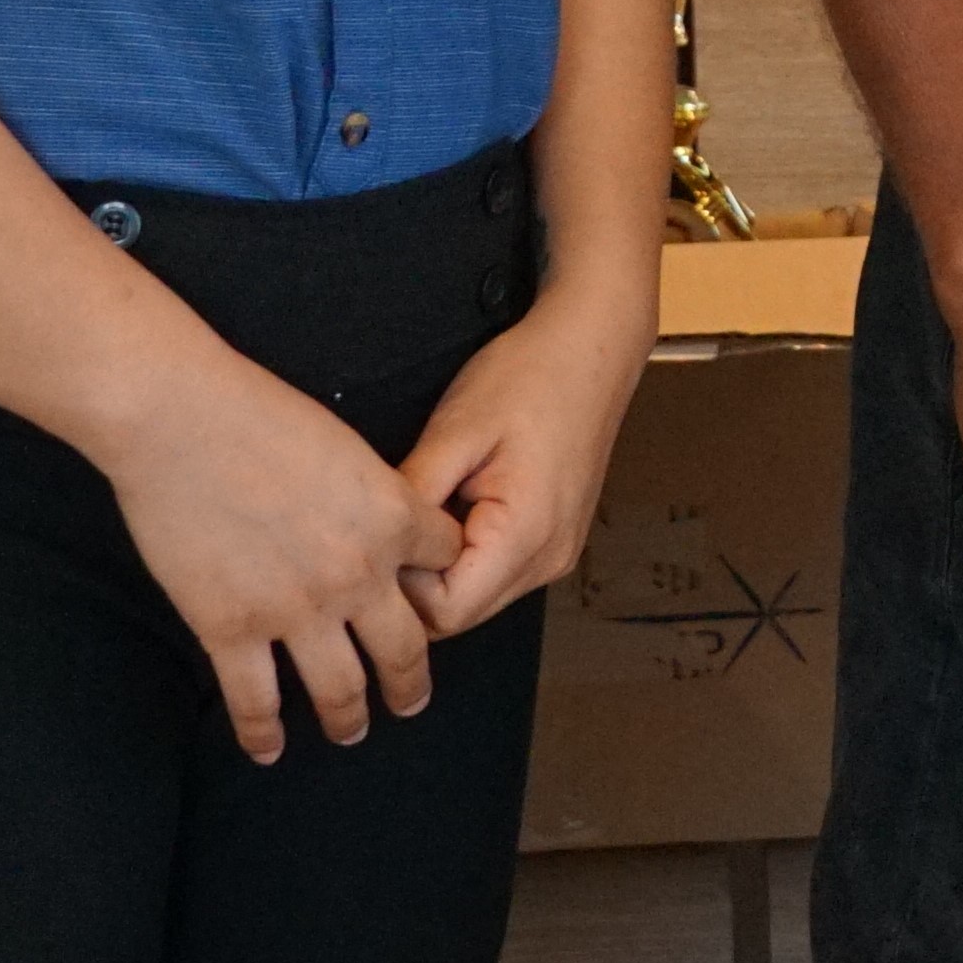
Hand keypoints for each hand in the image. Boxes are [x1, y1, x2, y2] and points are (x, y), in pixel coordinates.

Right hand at [97, 353, 462, 761]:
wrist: (182, 422)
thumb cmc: (261, 415)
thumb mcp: (350, 447)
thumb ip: (372, 495)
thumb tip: (375, 517)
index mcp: (395, 519)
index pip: (446, 565)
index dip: (442, 582)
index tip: (432, 604)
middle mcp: (359, 576)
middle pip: (406, 648)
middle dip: (411, 684)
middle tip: (412, 701)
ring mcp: (296, 610)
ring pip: (340, 688)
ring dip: (349, 717)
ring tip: (351, 732)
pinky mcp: (230, 629)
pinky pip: (255, 699)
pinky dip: (264, 732)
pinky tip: (268, 749)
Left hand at [395, 290, 659, 634]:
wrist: (593, 346)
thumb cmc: (529, 376)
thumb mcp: (455, 431)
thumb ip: (412, 496)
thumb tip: (369, 544)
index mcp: (526, 536)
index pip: (442, 613)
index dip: (399, 585)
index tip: (381, 534)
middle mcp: (549, 559)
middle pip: (457, 615)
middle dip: (413, 583)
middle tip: (390, 521)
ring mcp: (556, 554)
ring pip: (473, 597)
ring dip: (437, 569)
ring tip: (424, 506)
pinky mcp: (553, 540)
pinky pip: (493, 573)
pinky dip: (462, 556)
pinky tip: (451, 507)